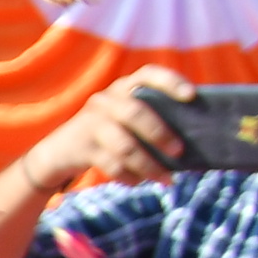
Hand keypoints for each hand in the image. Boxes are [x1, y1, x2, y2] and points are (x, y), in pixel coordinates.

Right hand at [28, 68, 195, 199]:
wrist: (59, 152)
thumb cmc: (109, 136)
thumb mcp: (126, 120)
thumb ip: (154, 119)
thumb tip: (198, 139)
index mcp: (123, 88)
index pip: (147, 74)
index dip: (170, 82)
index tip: (191, 95)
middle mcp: (105, 101)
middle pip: (135, 113)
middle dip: (160, 134)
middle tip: (179, 152)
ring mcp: (90, 123)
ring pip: (125, 146)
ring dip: (149, 165)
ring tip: (167, 180)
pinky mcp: (81, 147)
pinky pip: (111, 165)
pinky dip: (130, 177)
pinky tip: (139, 182)